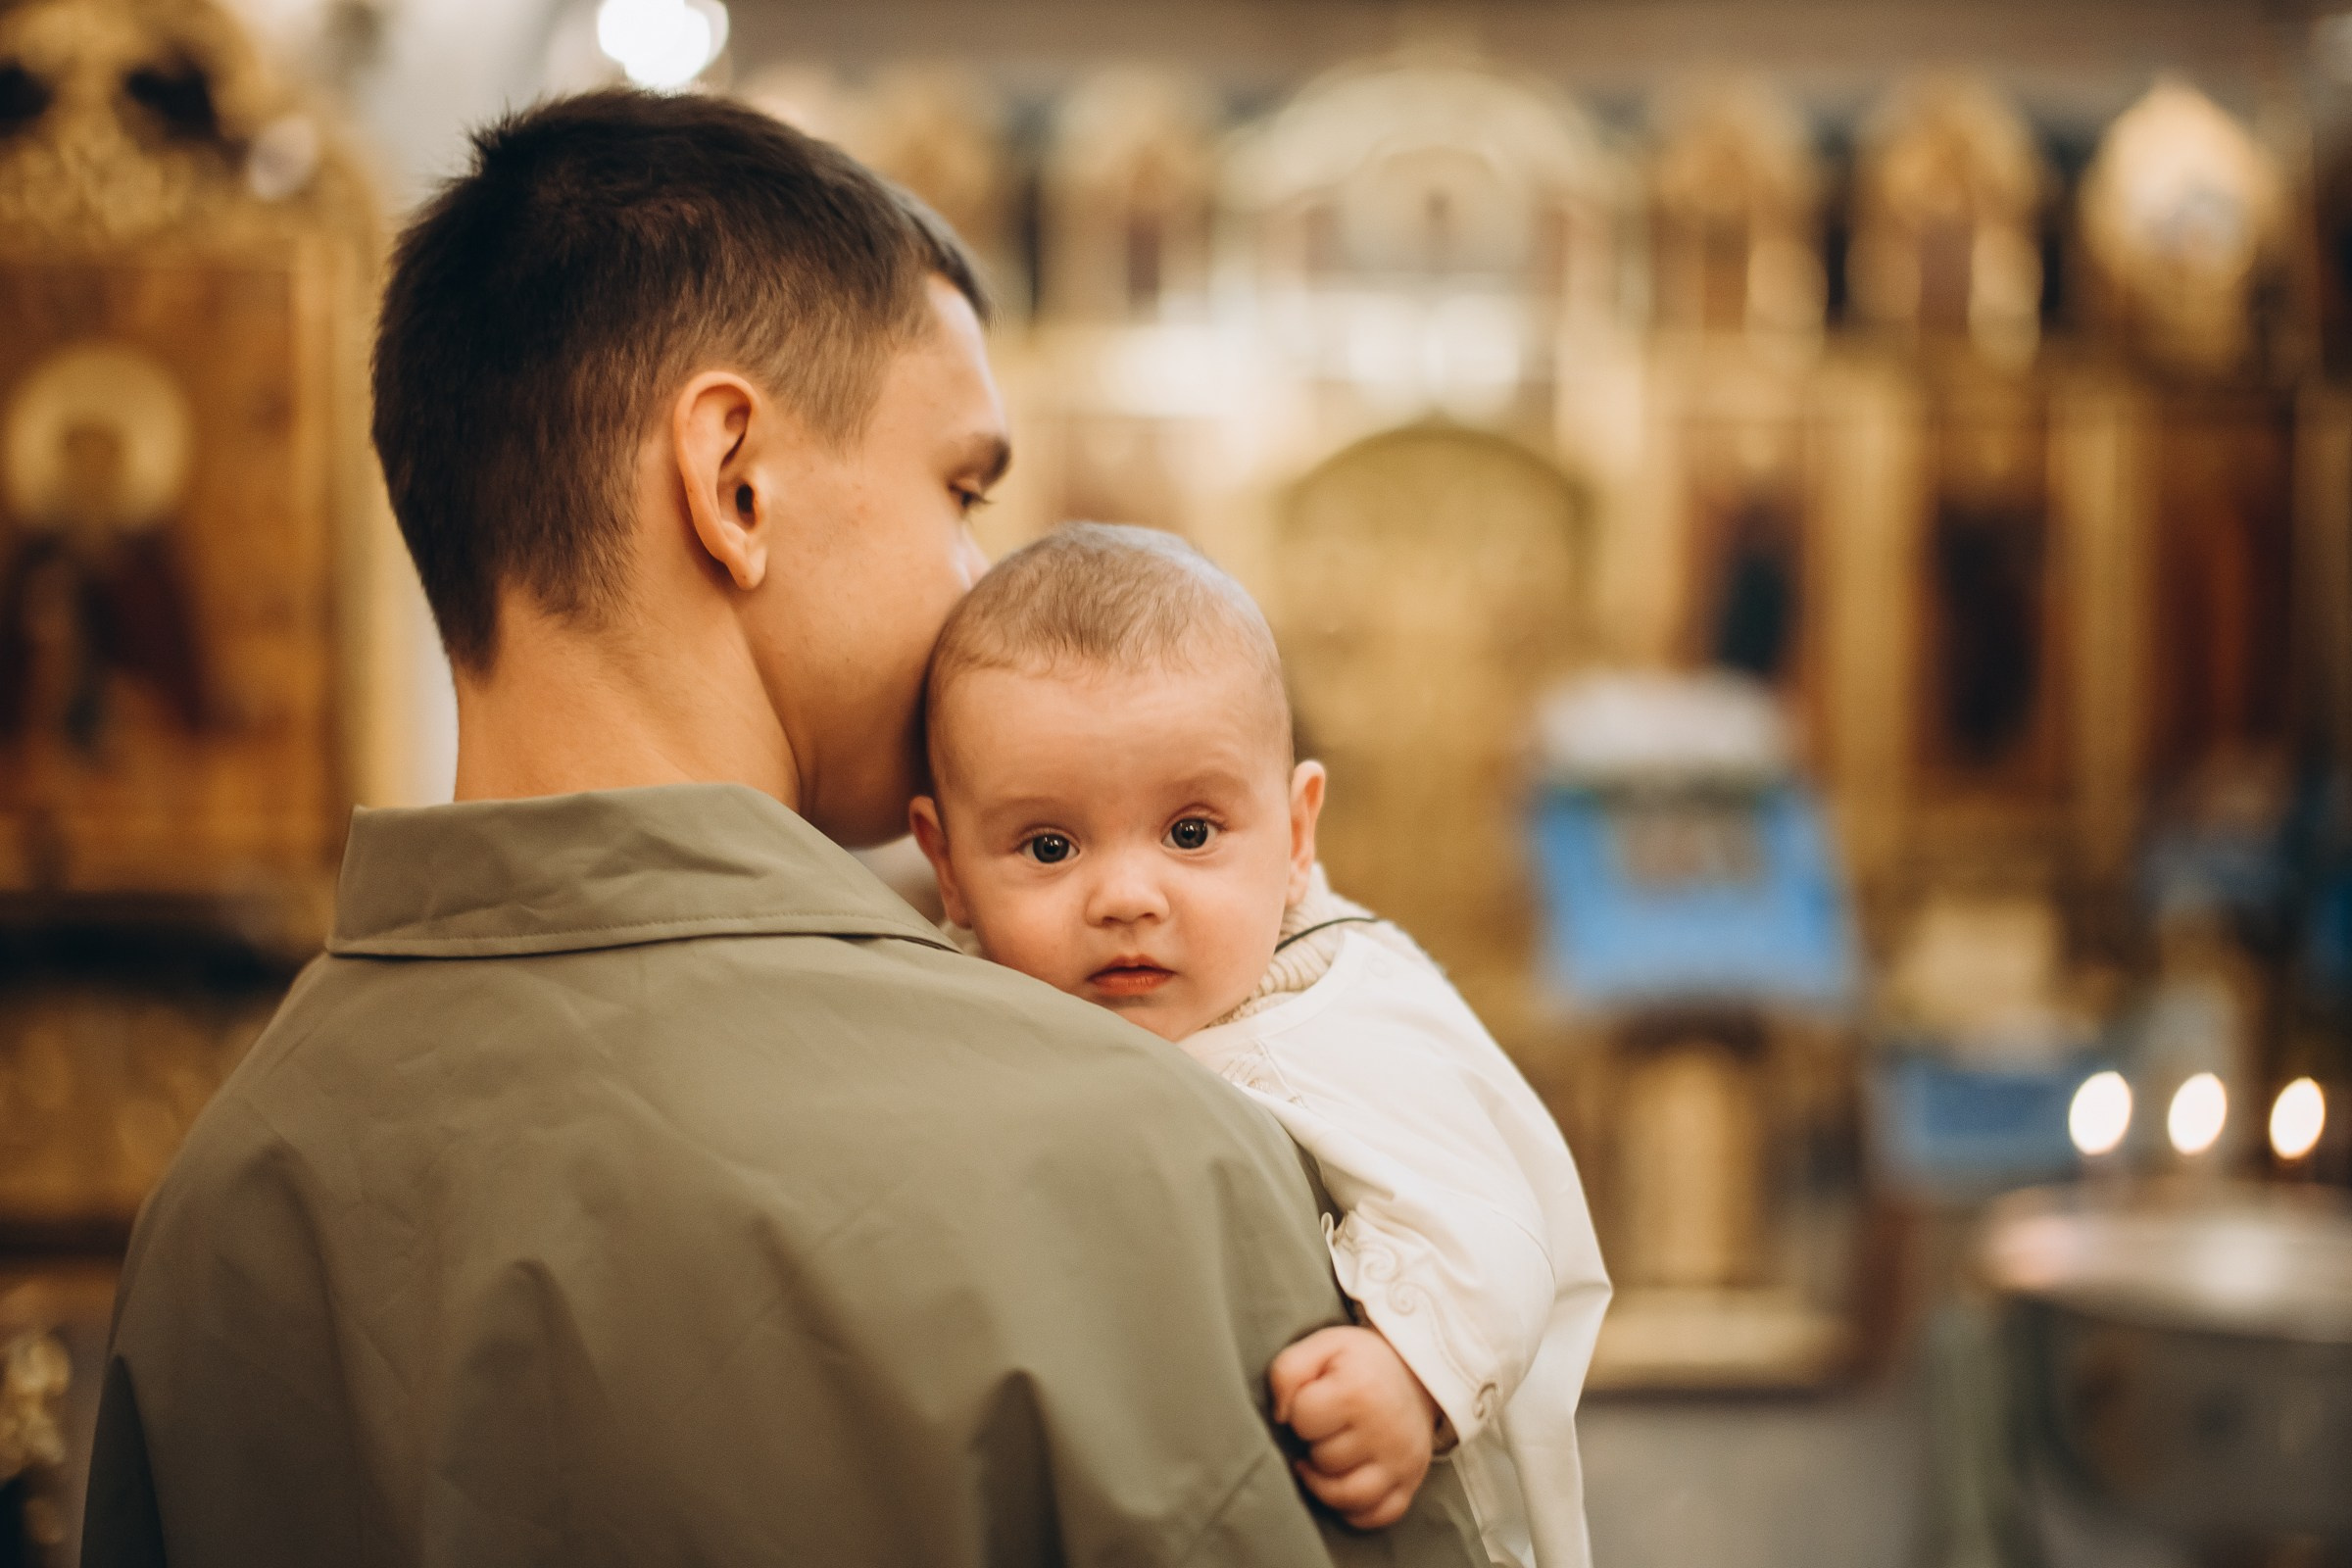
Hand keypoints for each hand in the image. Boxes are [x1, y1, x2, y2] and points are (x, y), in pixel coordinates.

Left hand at [1267, 1325, 1439, 1529]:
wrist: (1415, 1372)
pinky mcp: (1410, 1483)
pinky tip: (1345, 1484)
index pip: (1302, 1419)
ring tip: (1326, 1457)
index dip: (1299, 1410)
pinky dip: (1354, 1509)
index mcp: (1360, 1390)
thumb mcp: (1322, 1347)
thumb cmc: (1360, 1363)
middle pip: (1322, 1459)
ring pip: (1344, 1497)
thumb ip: (1287, 1371)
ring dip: (1326, 1481)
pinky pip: (1374, 1516)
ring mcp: (1401, 1462)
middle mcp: (1385, 1431)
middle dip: (1315, 1443)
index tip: (1314, 1399)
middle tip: (1328, 1425)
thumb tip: (1280, 1416)